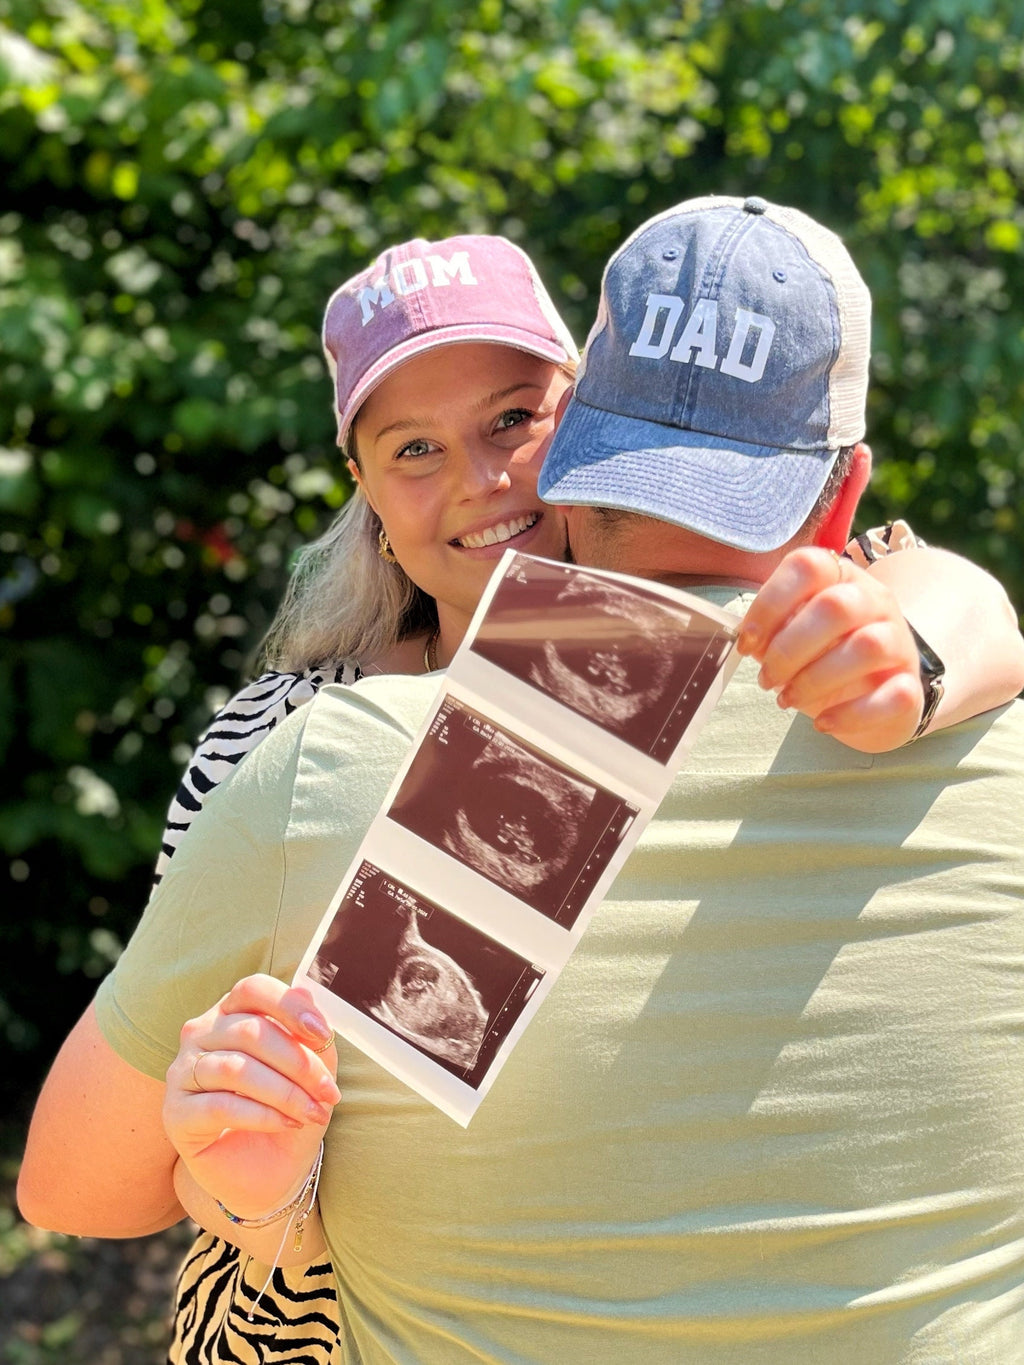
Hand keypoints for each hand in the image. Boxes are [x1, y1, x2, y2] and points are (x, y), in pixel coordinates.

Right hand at [163, 974, 339, 1220]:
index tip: (324, 1035)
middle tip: (329, 1093)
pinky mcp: (175, 1113)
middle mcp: (201, 1034)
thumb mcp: (311, 1071)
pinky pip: (220, 1106)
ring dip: (284, 1092)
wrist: (268, 1171)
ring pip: (236, 1070)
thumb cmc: (288, 1109)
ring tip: (313, 1113)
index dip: (289, 1007)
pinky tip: (287, 1123)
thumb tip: (306, 992)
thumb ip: (310, 1035)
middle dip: (299, 1064)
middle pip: (250, 1032)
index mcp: (232, 1012)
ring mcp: (183, 1072)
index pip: (253, 989)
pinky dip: (262, 1114)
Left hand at [737, 546, 924, 752]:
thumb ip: (774, 629)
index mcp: (841, 578)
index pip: (809, 566)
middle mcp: (875, 601)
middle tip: (767, 678)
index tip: (747, 642)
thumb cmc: (825, 657)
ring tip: (788, 699)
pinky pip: (892, 695)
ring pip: (867, 646)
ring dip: (815, 679)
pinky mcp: (911, 686)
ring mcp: (899, 642)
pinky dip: (850, 714)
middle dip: (789, 648)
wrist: (880, 692)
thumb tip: (748, 640)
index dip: (771, 602)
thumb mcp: (795, 635)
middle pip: (837, 607)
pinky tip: (823, 722)